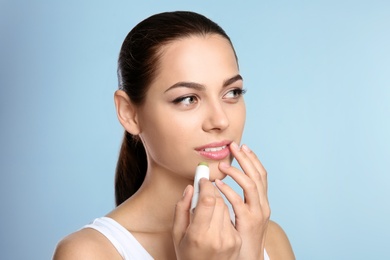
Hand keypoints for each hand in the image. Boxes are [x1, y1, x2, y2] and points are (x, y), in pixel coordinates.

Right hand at [172, 179, 241, 259]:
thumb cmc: (188, 254)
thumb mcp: (177, 233)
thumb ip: (181, 209)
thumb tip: (190, 188)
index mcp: (198, 234)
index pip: (207, 201)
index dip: (206, 185)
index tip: (202, 179)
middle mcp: (216, 237)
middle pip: (218, 201)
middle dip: (211, 192)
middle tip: (203, 191)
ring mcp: (230, 239)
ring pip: (226, 207)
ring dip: (217, 202)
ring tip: (207, 211)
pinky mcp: (237, 240)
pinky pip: (230, 218)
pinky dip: (223, 215)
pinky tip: (215, 222)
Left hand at [216, 142, 269, 259]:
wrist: (248, 257)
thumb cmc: (243, 235)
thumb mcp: (246, 214)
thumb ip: (240, 198)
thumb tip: (226, 181)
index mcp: (262, 201)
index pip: (261, 174)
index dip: (253, 159)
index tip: (243, 147)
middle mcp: (263, 204)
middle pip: (257, 175)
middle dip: (246, 158)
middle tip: (233, 146)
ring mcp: (257, 213)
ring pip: (251, 185)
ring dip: (237, 172)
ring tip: (223, 164)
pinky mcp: (248, 222)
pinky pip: (238, 202)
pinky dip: (229, 190)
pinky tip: (218, 184)